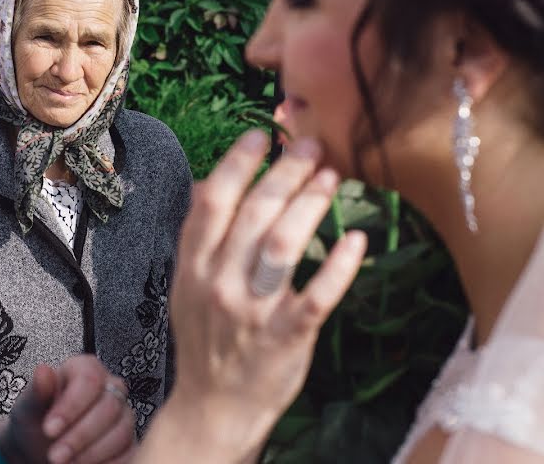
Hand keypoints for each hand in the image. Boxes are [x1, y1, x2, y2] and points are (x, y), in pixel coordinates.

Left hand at [0, 354, 134, 463]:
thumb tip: (42, 370)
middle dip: (80, 436)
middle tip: (55, 455)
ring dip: (92, 453)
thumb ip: (38, 391)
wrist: (39, 448)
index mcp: (86, 370)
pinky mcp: (129, 441)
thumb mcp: (30, 408)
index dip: (71, 406)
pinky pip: (128, 453)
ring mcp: (123, 415)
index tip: (50, 429)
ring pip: (121, 432)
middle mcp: (110, 388)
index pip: (89, 379)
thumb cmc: (37, 422)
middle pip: (109, 406)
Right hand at [142, 131, 365, 461]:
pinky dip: (339, 266)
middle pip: (254, 215)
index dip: (237, 163)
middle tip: (310, 147)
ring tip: (330, 177)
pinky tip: (357, 239)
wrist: (213, 408)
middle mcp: (219, 283)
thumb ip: (200, 239)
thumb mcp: (186, 287)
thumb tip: (211, 183)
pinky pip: (317, 297)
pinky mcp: (286, 337)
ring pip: (283, 246)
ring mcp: (253, 312)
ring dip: (310, 205)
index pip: (212, 202)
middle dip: (285, 174)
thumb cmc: (205, 340)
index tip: (262, 136)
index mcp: (192, 266)